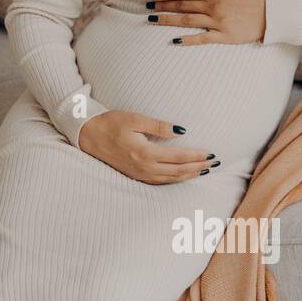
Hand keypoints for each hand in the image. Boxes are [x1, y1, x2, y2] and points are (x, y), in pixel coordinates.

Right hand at [78, 110, 218, 184]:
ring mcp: (139, 174)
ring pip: (171, 179)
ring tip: (204, 170)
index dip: (196, 156)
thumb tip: (180, 131)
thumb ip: (158, 126)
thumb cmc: (109, 124)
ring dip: (189, 175)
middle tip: (214, 163)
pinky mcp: (135, 175)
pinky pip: (161, 181)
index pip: (178, 157)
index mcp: (145, 153)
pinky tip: (182, 175)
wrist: (87, 136)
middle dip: (198, 167)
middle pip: (178, 171)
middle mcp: (144, 167)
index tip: (210, 153)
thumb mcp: (134, 119)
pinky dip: (175, 179)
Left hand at [146, 0, 265, 45]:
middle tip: (147, 6)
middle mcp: (214, 5)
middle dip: (162, 5)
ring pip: (187, 20)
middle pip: (181, 5)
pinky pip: (203, 38)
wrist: (276, 10)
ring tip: (152, 19)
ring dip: (167, 19)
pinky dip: (188, 39)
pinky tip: (175, 39)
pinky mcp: (225, 35)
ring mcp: (218, 21)